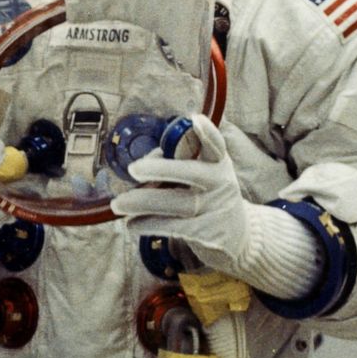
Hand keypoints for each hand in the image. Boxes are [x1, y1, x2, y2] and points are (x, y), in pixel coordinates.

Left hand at [110, 114, 254, 277]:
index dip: (208, 133)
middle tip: (133, 169)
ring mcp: (216, 210)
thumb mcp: (201, 175)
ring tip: (118, 204)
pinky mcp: (209, 235)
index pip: (216, 145)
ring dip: (142, 202)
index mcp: (218, 163)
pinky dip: (148, 225)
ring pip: (176, 203)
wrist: (238, 238)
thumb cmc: (207, 197)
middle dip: (159, 169)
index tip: (196, 120)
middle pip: (191, 173)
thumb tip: (142, 164)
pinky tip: (132, 224)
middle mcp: (221, 184)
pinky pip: (173, 228)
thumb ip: (175, 163)